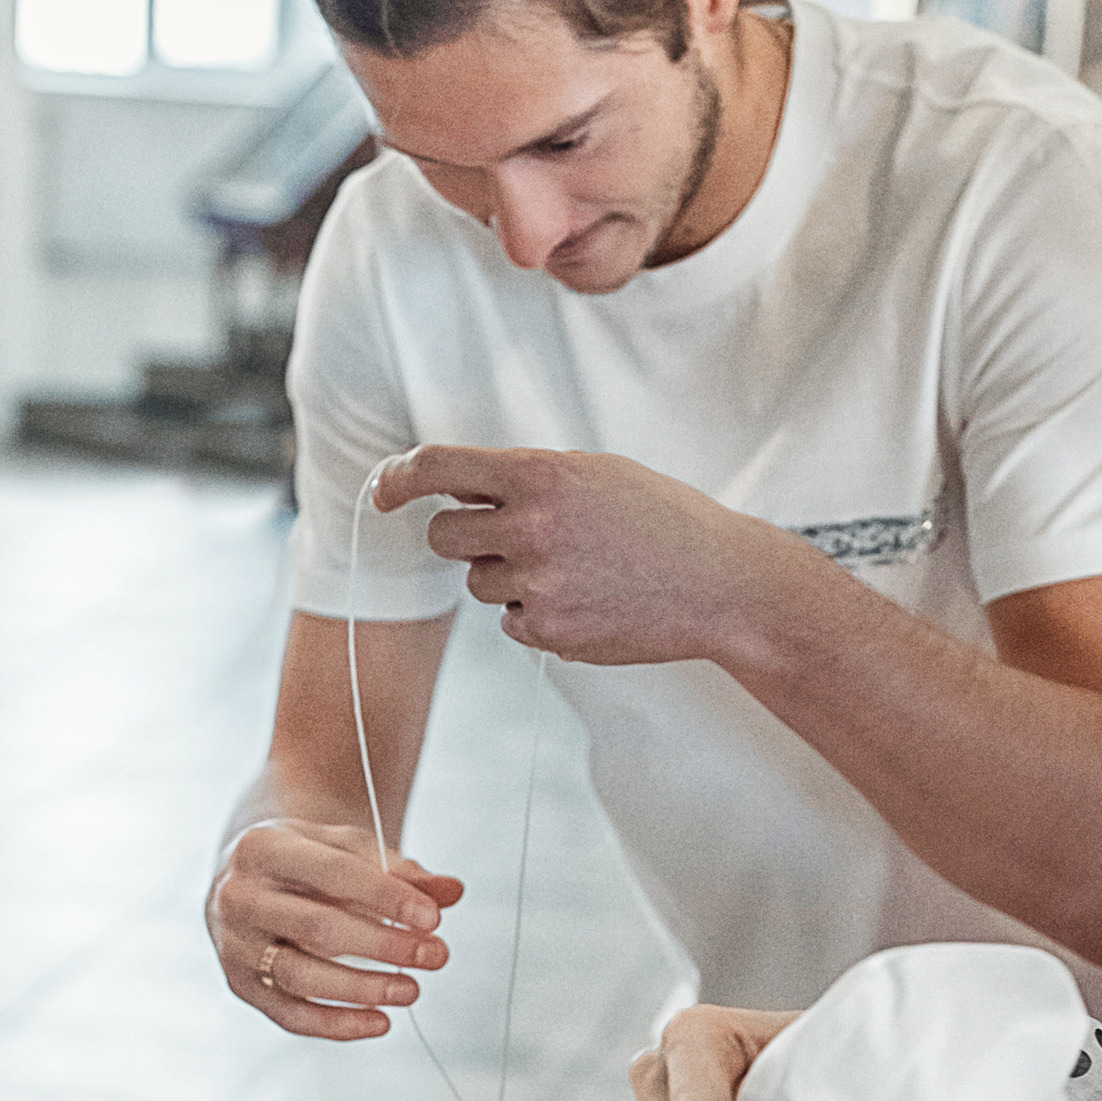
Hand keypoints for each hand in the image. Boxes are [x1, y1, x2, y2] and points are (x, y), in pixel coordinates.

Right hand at [208, 817, 461, 1039]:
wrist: (249, 876)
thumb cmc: (306, 862)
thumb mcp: (348, 850)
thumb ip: (401, 872)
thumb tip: (451, 892)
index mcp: (263, 848)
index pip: (334, 873)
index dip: (387, 897)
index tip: (432, 917)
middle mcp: (239, 896)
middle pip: (316, 927)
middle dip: (383, 945)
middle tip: (434, 956)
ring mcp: (235, 945)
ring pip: (300, 976)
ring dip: (362, 989)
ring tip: (410, 990)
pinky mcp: (240, 985)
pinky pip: (290, 1015)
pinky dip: (337, 1025)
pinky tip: (379, 1021)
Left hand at [371, 445, 782, 668]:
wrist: (718, 584)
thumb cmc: (660, 520)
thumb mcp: (594, 475)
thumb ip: (525, 480)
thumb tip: (453, 489)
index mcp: (541, 475)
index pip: (438, 466)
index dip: (398, 478)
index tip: (383, 491)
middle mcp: (531, 529)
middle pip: (445, 536)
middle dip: (463, 536)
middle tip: (506, 536)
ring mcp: (538, 586)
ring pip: (478, 583)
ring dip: (507, 576)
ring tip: (574, 568)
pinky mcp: (549, 633)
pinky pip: (509, 621)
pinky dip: (535, 613)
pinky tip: (587, 599)